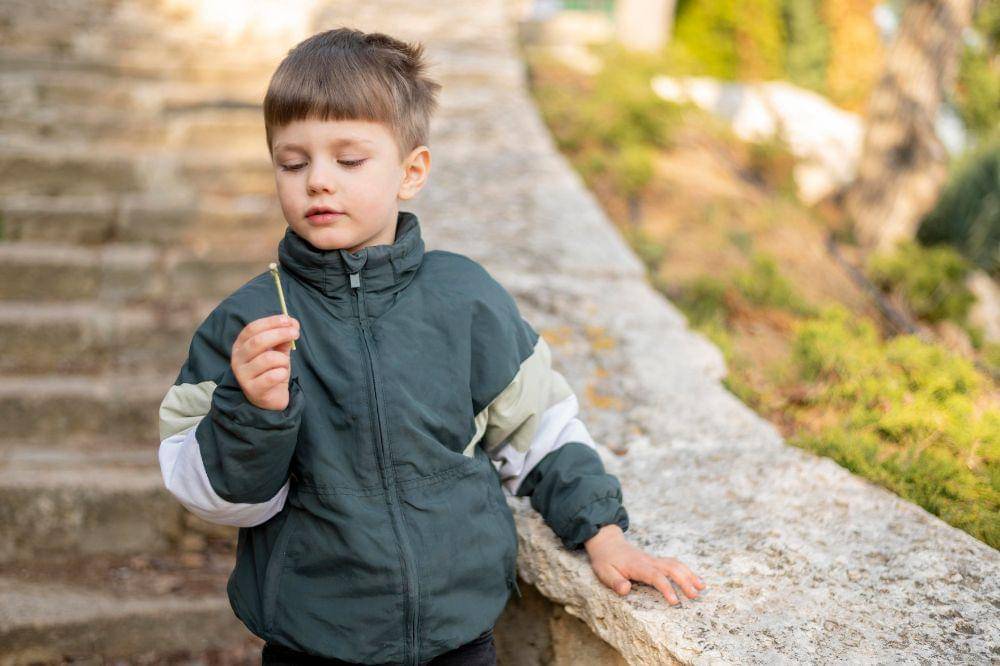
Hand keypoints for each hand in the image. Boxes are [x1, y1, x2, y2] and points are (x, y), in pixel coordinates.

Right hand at [231, 314, 299, 410]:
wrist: (270, 398)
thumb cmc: (272, 370)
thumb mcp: (278, 351)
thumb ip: (283, 338)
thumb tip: (293, 323)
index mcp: (241, 345)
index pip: (252, 328)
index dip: (271, 322)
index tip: (288, 320)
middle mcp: (238, 359)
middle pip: (258, 341)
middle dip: (280, 334)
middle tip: (295, 334)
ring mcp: (243, 375)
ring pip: (268, 359)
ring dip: (283, 359)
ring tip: (284, 365)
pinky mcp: (253, 389)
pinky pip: (273, 376)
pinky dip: (283, 373)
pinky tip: (281, 376)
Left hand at [583, 524, 704, 604]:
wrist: (607, 543)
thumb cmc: (606, 560)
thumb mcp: (604, 572)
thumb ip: (615, 582)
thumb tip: (626, 590)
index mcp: (638, 566)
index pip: (655, 576)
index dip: (666, 588)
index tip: (675, 601)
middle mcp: (649, 561)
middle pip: (671, 568)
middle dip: (684, 581)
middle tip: (695, 596)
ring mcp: (654, 560)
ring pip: (675, 564)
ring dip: (689, 575)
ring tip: (702, 587)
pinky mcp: (656, 561)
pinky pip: (674, 564)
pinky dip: (686, 570)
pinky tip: (695, 579)